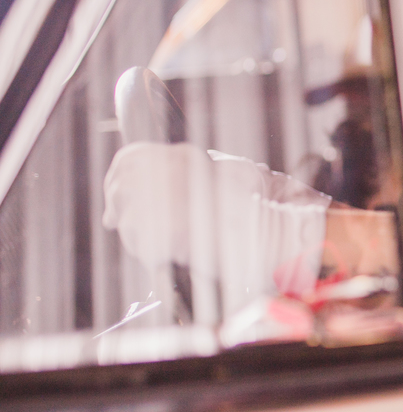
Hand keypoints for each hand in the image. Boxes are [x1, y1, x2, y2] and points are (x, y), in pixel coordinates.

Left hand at [102, 142, 331, 301]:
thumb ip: (185, 178)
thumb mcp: (222, 177)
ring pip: (128, 219)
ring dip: (134, 234)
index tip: (115, 196)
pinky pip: (143, 245)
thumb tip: (148, 189)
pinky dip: (149, 253)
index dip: (116, 176)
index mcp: (185, 157)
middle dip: (115, 203)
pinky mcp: (172, 232)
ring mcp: (172, 202)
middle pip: (122, 185)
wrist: (281, 231)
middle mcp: (173, 174)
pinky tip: (167, 254)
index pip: (131, 157)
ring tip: (158, 243)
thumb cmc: (259, 208)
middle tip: (113, 220)